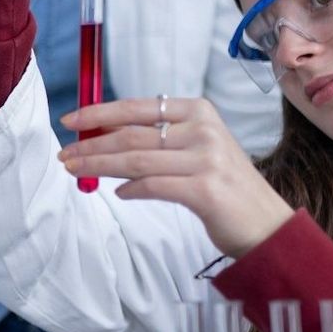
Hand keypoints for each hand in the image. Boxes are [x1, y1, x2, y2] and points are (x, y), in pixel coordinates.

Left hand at [59, 97, 294, 257]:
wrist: (266, 224)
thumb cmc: (224, 187)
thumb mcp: (196, 150)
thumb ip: (157, 140)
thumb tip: (104, 135)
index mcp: (199, 111)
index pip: (138, 107)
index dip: (100, 112)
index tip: (71, 120)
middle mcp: (204, 129)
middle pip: (133, 133)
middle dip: (93, 144)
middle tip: (66, 154)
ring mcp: (206, 159)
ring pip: (137, 159)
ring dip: (101, 166)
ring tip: (76, 171)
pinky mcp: (206, 190)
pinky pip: (154, 186)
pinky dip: (132, 190)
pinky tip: (118, 193)